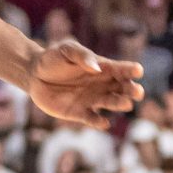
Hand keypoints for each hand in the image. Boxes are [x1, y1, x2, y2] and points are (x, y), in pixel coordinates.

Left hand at [28, 39, 144, 129]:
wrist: (34, 74)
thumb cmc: (54, 58)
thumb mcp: (66, 50)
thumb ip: (81, 56)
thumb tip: (96, 68)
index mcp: (102, 68)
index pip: (120, 69)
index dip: (130, 70)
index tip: (139, 70)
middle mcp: (101, 85)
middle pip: (121, 88)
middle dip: (131, 90)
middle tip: (138, 92)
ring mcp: (92, 99)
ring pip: (110, 103)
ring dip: (119, 104)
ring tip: (126, 104)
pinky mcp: (79, 112)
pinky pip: (92, 119)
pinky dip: (98, 122)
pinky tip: (103, 123)